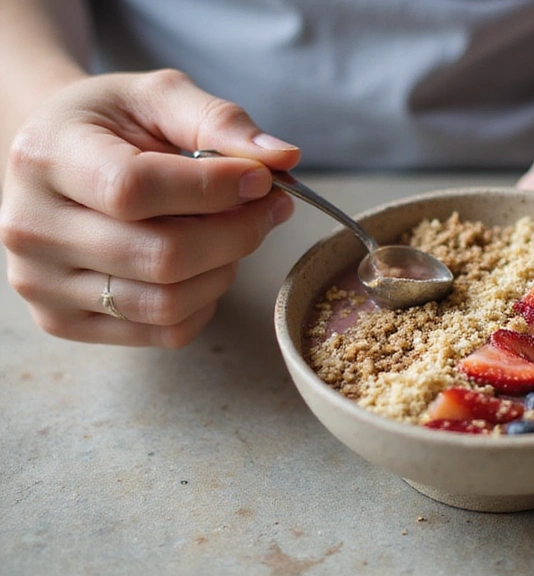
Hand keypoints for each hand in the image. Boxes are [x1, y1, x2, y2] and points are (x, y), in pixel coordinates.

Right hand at [0, 69, 300, 346]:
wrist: (54, 160)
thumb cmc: (110, 126)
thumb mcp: (158, 97)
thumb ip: (220, 121)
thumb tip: (283, 158)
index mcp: (47, 158)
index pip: (136, 189)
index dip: (215, 189)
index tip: (261, 179)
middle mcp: (31, 228)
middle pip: (162, 257)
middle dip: (237, 234)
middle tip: (267, 209)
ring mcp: (42, 284)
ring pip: (167, 304)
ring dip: (224, 270)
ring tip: (231, 233)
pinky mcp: (62, 322)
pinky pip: (164, 333)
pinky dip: (205, 303)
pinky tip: (204, 265)